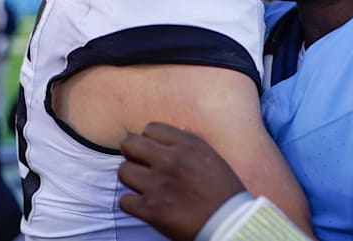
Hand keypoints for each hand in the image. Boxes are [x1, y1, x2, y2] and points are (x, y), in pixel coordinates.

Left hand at [118, 122, 245, 240]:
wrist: (229, 224)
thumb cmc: (224, 192)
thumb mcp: (212, 158)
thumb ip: (191, 143)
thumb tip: (179, 130)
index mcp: (187, 146)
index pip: (150, 128)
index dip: (149, 139)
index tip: (153, 150)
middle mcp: (171, 161)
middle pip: (130, 144)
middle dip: (132, 153)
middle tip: (139, 163)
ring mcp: (159, 185)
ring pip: (123, 171)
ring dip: (131, 178)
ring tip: (142, 185)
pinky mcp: (151, 210)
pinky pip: (124, 200)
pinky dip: (132, 204)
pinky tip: (144, 204)